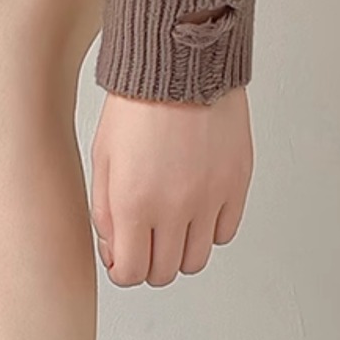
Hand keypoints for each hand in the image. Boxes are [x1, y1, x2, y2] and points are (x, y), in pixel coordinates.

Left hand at [90, 86, 253, 286]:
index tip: (122, 255)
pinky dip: (210, 230)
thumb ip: (105, 214)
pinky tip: (196, 209)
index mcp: (135, 204)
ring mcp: (210, 199)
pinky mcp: (236, 185)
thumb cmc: (137, 107)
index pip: (131, 273)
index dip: (123, 269)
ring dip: (181, 251)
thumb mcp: (103, 160)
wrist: (181, 66)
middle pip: (165, 273)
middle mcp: (176, 208)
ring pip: (198, 260)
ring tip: (171, 225)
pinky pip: (225, 233)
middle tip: (145, 240)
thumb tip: (117, 251)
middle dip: (150, 263)